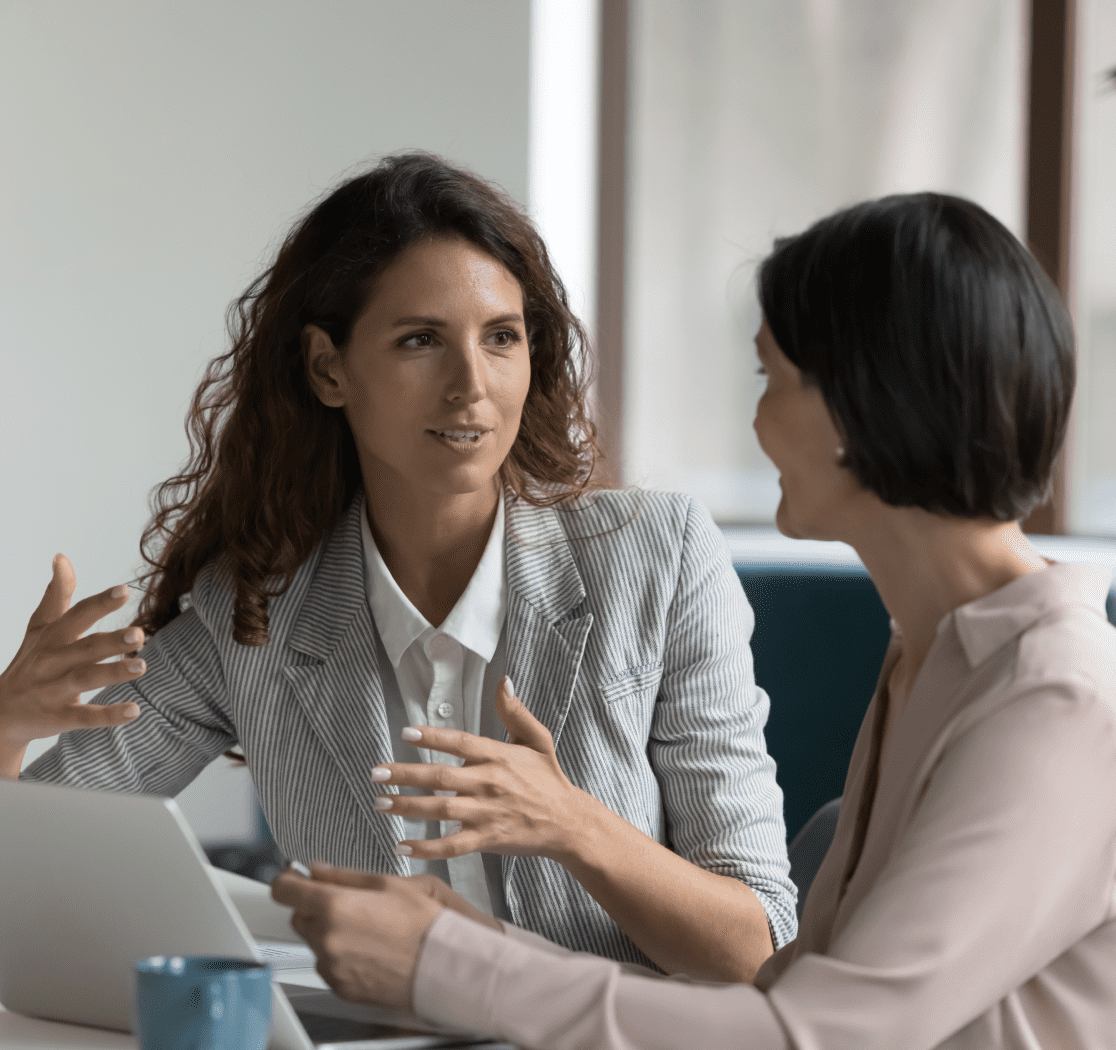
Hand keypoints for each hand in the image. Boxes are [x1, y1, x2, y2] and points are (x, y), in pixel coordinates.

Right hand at [0, 555, 145, 750]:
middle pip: (84, 648)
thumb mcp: (41, 628)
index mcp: (53, 637)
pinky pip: (85, 716)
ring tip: (141, 666)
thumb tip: (62, 557)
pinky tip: (134, 710)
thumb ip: (57, 595)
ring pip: (85, 679)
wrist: (0, 713)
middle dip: (111, 640)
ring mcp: (55, 690)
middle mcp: (53, 662)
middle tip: (140, 634)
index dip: (100, 603)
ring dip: (113, 673)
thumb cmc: (31, 663)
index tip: (124, 590)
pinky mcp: (59, 717)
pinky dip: (109, 715)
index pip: (77, 616)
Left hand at [271, 863, 447, 1007]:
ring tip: (366, 930)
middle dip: (315, 907)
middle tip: (348, 904)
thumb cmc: (421, 922)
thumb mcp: (386, 883)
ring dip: (328, 932)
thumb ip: (343, 875)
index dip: (288, 880)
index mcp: (334, 905)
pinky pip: (328, 965)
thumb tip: (315, 870)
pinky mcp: (339, 986)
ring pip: (314, 941)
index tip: (294, 878)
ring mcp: (331, 965)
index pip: (284, 890)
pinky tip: (367, 950)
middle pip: (299, 916)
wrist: (439, 964)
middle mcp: (325, 937)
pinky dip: (339, 956)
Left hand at [370, 676, 597, 864]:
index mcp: (499, 757)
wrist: (568, 822)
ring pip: (440, 810)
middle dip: (405, 775)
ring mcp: (487, 813)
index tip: (405, 733)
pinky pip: (451, 845)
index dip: (433, 737)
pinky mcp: (487, 839)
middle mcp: (489, 783)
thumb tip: (503, 681)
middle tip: (376, 773)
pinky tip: (401, 846)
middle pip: (441, 777)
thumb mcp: (538, 740)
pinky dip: (426, 847)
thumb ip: (516, 712)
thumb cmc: (549, 780)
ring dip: (407, 807)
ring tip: (380, 803)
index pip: (460, 743)